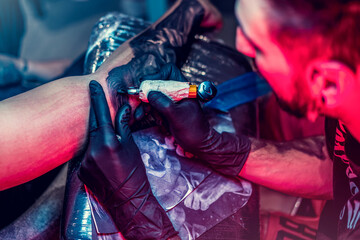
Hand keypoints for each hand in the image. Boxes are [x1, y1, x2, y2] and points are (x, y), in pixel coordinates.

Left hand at [78, 80, 176, 239]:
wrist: (128, 200)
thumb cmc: (135, 173)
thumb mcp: (132, 147)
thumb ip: (124, 126)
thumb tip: (123, 109)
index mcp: (106, 142)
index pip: (101, 114)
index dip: (97, 98)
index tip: (92, 84)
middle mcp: (91, 150)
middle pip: (92, 125)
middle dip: (95, 114)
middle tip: (95, 101)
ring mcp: (83, 162)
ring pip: (89, 141)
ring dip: (96, 137)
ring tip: (107, 141)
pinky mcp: (80, 172)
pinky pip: (85, 155)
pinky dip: (93, 152)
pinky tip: (103, 157)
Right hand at [146, 64, 250, 176]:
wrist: (199, 144)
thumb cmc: (193, 130)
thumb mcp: (176, 116)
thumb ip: (163, 103)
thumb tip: (149, 93)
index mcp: (184, 87)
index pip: (168, 71)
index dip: (157, 75)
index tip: (148, 86)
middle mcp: (177, 91)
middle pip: (157, 82)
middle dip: (147, 93)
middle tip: (140, 102)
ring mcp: (171, 100)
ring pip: (153, 95)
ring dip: (147, 104)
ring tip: (147, 116)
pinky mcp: (167, 109)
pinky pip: (154, 106)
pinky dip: (150, 112)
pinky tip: (154, 120)